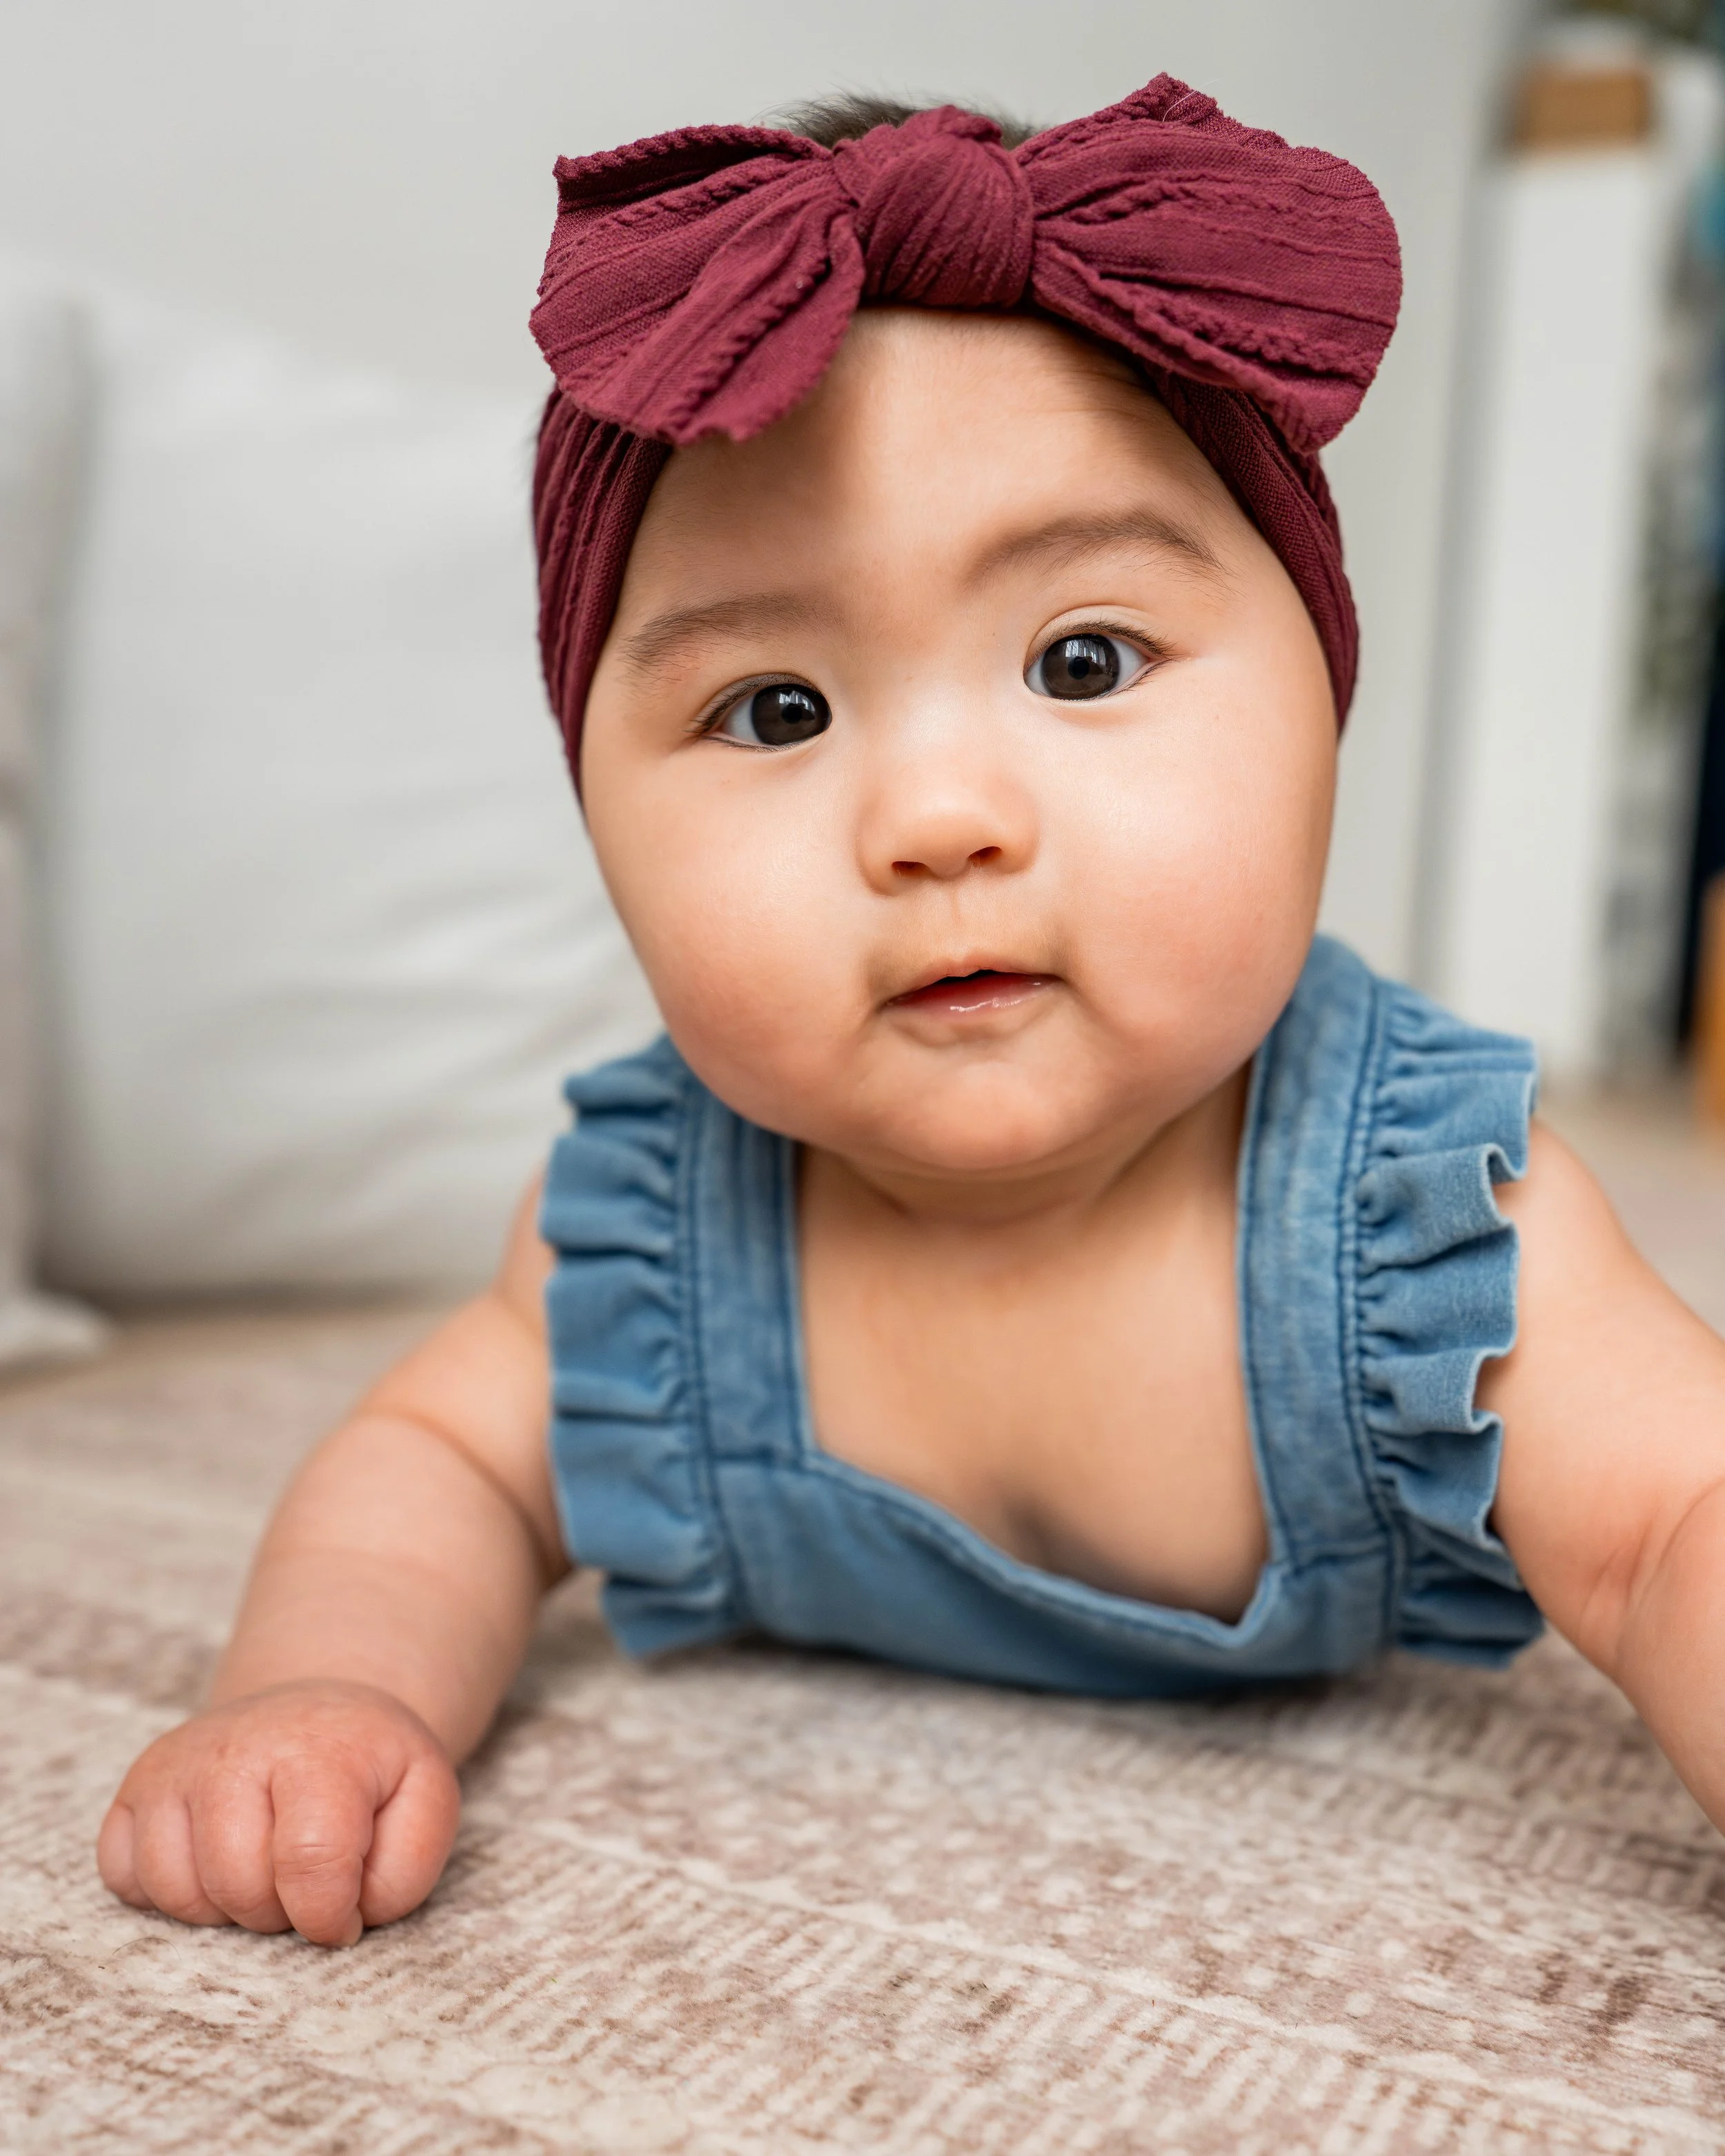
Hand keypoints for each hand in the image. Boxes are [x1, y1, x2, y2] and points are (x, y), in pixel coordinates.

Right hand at [97, 1680, 460, 1947]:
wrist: (317, 1714)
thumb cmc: (371, 1771)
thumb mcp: (425, 1801)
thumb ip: (407, 1868)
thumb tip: (341, 1920)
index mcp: (317, 1748)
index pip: (310, 1861)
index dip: (329, 1915)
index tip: (345, 1914)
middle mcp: (234, 1748)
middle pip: (238, 1886)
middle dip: (279, 1911)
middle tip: (303, 1879)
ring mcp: (175, 1766)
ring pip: (177, 1892)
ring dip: (225, 1907)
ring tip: (262, 1868)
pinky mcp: (135, 1789)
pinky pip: (125, 1879)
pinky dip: (168, 1893)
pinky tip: (211, 1861)